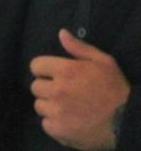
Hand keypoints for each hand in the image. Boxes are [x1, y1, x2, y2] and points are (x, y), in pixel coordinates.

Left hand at [30, 28, 129, 148]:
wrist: (128, 121)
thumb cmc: (115, 89)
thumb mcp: (103, 62)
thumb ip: (79, 47)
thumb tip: (61, 33)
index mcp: (65, 70)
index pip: (36, 65)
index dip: (44, 70)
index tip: (53, 75)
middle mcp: (57, 90)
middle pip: (35, 87)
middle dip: (47, 88)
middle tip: (63, 93)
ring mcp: (56, 111)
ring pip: (39, 106)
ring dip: (50, 107)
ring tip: (67, 108)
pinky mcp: (58, 129)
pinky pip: (45, 124)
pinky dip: (54, 124)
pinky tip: (68, 122)